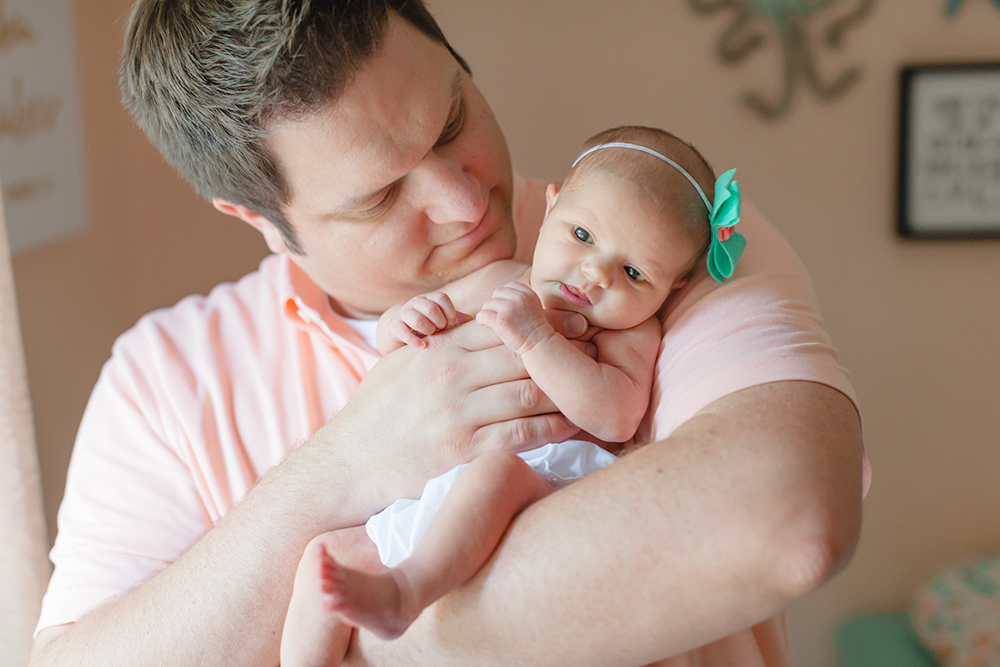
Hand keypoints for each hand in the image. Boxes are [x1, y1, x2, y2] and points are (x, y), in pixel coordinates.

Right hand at [323, 319, 581, 513]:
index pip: (503, 324)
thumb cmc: (375, 410)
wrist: (349, 463)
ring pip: (530, 392)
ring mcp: (459, 412)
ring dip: (565, 391)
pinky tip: (572, 425)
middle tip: (596, 354)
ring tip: (589, 390)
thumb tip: (474, 319)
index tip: (573, 326)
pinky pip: (521, 433)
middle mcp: (452, 373)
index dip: (542, 323)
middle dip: (563, 353)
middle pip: (524, 355)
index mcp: (440, 347)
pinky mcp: (464, 449)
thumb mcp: (399, 360)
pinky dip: (552, 428)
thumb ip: (439, 338)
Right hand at [388, 292, 463, 348]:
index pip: (442, 298)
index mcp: (430, 298)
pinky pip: (403, 331)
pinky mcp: (395, 325)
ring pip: (417, 318)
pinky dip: (414, 340)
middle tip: (441, 330)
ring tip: (432, 336)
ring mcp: (404, 313)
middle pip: (431, 308)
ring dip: (427, 329)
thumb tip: (472, 321)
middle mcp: (416, 302)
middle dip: (439, 322)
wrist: (402, 329)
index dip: (450, 312)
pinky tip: (423, 346)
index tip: (452, 323)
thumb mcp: (442, 320)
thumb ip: (456, 319)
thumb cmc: (429, 324)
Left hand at [476, 283, 557, 355]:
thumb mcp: (533, 306)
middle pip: (497, 293)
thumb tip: (500, 296)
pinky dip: (481, 319)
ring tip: (492, 321)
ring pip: (488, 303)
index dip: (504, 296)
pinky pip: (482, 314)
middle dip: (495, 303)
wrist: (539, 344)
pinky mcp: (501, 320)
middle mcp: (519, 297)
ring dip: (488, 312)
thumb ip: (520, 297)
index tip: (504, 307)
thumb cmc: (534, 328)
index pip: (509, 286)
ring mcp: (509, 308)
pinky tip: (485, 324)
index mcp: (528, 293)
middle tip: (496, 315)